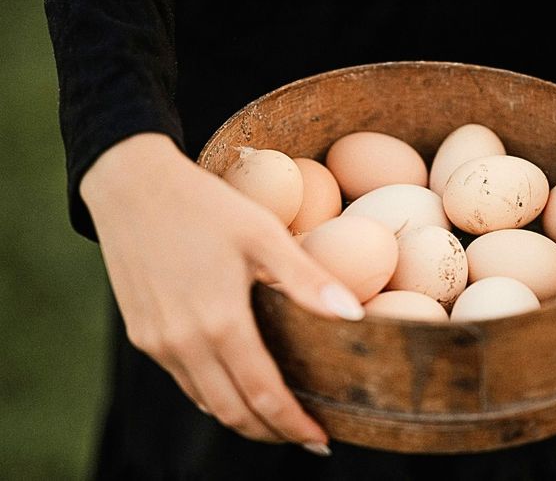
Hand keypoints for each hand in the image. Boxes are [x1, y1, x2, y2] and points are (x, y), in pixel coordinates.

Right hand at [81, 133, 363, 450]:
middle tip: (307, 437)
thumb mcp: (263, 234)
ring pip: (206, 403)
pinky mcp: (142, 335)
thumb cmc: (206, 206)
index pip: (263, 395)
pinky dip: (215, 397)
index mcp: (220, 322)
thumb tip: (356, 316)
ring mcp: (158, 343)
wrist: (130, 184)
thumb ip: (308, 280)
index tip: (322, 439)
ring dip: (244, 420)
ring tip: (278, 418)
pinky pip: (184, 382)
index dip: (294, 425)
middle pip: (234, 413)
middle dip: (273, 433)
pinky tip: (236, 387)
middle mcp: (184, 343)